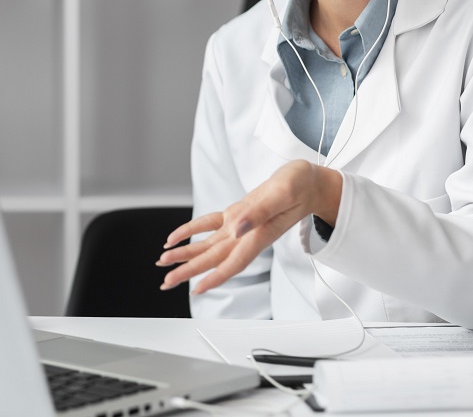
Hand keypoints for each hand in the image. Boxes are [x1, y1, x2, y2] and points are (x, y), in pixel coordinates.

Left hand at [156, 160, 340, 294]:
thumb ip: (259, 211)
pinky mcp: (238, 214)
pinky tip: (176, 237)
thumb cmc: (300, 185)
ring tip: (164, 262)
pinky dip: (191, 231)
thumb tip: (236, 227)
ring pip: (209, 245)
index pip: (233, 262)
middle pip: (214, 258)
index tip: (196, 290)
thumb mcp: (282, 193)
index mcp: (259, 233)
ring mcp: (241, 225)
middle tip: (166, 282)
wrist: (308, 182)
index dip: (215, 278)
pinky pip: (209, 225)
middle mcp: (247, 234)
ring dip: (186, 255)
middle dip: (189, 271)